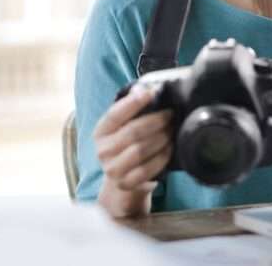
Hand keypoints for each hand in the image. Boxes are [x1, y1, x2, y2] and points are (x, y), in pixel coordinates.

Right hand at [93, 85, 173, 216]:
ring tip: (171, 130)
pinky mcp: (126, 183)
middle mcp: (102, 151)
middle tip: (170, 114)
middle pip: (132, 132)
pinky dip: (162, 157)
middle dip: (155, 121)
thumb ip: (131, 109)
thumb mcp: (123, 126)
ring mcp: (112, 170)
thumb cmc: (126, 144)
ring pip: (140, 150)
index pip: (115, 114)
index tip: (152, 92)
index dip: (133, 103)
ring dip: (161, 138)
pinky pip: (147, 169)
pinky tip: (169, 148)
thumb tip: (146, 87)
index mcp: (100, 131)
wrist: (122, 178)